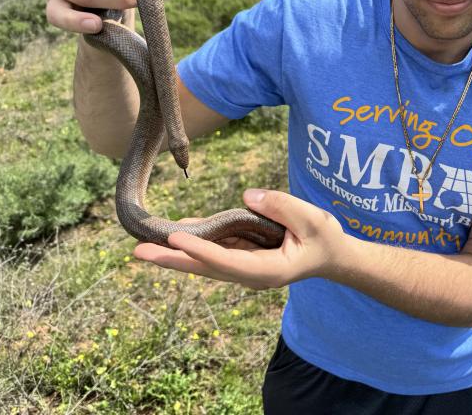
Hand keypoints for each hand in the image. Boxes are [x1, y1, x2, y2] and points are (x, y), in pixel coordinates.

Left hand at [132, 189, 344, 289]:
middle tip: (138, 253)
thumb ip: (282, 206)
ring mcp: (246, 267)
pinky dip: (194, 242)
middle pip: (206, 268)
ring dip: (175, 255)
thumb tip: (247, 197)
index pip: (228, 261)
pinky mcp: (244, 257)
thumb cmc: (325, 238)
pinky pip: (215, 250)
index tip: (176, 240)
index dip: (201, 250)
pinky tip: (175, 231)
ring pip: (205, 262)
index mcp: (268, 271)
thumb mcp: (312, 219)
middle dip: (172, 261)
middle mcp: (251, 274)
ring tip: (143, 246)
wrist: (332, 256)